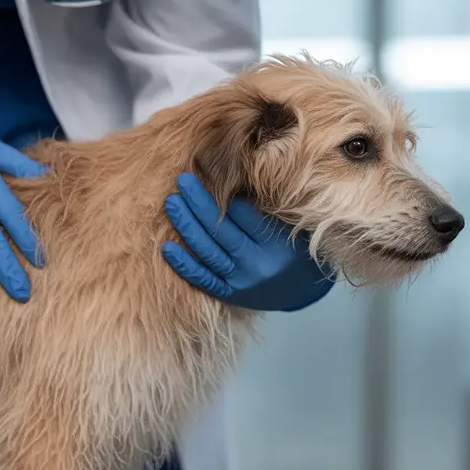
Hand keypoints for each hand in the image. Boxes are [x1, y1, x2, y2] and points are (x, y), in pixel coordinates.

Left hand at [161, 173, 335, 311]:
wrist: (303, 291)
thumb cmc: (295, 250)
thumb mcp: (291, 227)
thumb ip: (265, 209)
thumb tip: (232, 181)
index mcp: (275, 244)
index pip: (243, 215)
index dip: (223, 194)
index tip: (207, 174)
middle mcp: (257, 265)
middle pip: (221, 230)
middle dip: (199, 204)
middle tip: (183, 181)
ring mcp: (241, 282)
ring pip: (208, 253)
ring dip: (186, 226)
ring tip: (172, 203)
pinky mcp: (230, 295)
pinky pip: (203, 280)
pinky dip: (184, 265)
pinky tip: (167, 248)